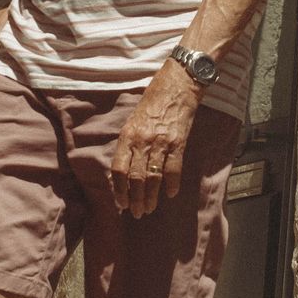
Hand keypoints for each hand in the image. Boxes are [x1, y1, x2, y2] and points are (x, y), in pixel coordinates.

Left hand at [109, 64, 201, 218]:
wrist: (177, 84)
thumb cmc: (153, 101)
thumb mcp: (134, 120)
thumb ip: (129, 144)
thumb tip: (124, 170)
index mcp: (127, 136)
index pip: (118, 169)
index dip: (119, 190)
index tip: (122, 203)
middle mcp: (142, 141)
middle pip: (135, 178)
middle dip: (136, 199)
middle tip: (138, 213)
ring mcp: (160, 142)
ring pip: (153, 177)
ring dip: (151, 196)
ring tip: (150, 208)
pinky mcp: (178, 142)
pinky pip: (173, 168)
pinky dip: (171, 184)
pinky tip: (170, 194)